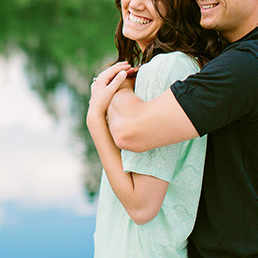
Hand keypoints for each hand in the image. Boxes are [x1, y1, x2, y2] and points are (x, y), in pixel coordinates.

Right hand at [88, 54, 178, 209]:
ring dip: (108, 77)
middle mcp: (103, 125)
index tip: (131, 68)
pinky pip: (97, 106)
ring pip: (95, 93)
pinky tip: (122, 79)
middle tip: (129, 65)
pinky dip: (107, 90)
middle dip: (111, 73)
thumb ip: (152, 122)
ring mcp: (99, 129)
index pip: (106, 93)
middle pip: (98, 89)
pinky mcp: (98, 132)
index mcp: (112, 125)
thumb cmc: (150, 167)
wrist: (142, 192)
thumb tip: (161, 100)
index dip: (115, 77)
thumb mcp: (153, 138)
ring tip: (126, 69)